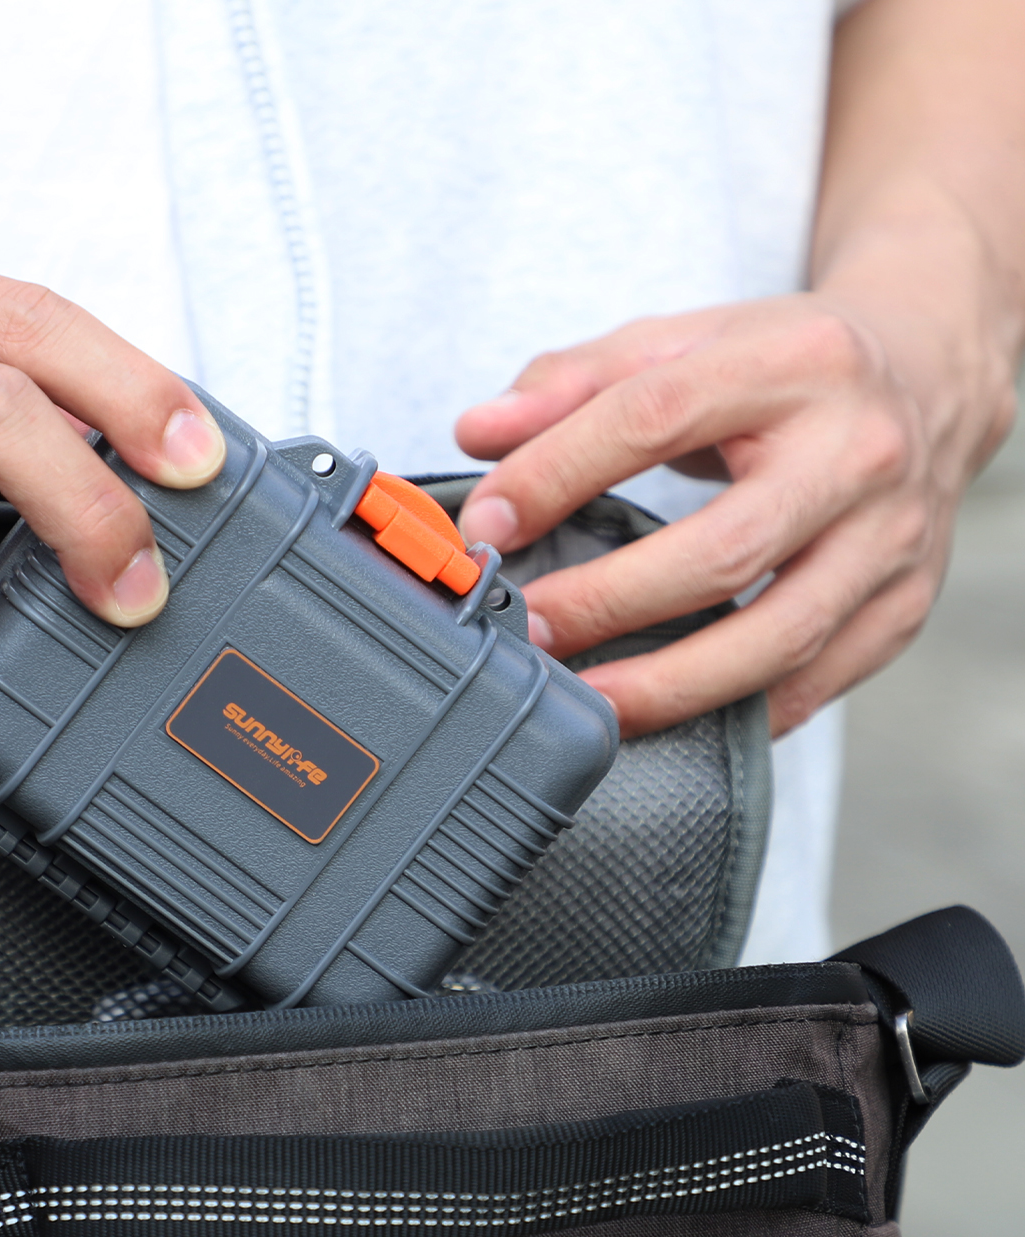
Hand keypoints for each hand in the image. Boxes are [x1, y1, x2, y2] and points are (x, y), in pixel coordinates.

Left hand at [453, 291, 1012, 738]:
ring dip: (666, 685)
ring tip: (584, 699)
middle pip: (723, 551)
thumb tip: (478, 433)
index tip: (488, 526)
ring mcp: (892, 540)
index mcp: (795, 363)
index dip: (557, 475)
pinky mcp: (903, 608)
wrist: (932, 376)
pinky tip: (664, 720)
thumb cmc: (783, 367)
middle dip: (607, 602)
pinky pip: (812, 688)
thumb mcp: (684, 343)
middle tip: (527, 630)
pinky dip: (731, 715)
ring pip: (776, 639)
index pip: (656, 419)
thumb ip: (573, 381)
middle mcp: (858, 452)